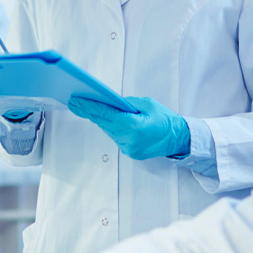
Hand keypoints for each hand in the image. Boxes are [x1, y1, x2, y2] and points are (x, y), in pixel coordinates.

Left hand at [68, 96, 189, 159]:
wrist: (178, 139)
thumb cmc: (166, 119)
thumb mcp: (147, 104)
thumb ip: (127, 103)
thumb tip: (110, 101)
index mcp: (135, 127)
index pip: (107, 115)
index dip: (89, 107)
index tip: (76, 101)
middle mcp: (130, 140)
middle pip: (104, 123)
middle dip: (89, 112)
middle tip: (74, 102)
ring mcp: (129, 148)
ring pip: (108, 130)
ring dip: (99, 119)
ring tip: (85, 107)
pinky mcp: (129, 152)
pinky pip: (115, 136)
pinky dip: (109, 127)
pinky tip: (102, 118)